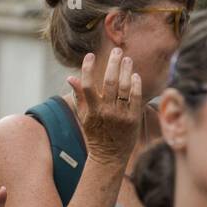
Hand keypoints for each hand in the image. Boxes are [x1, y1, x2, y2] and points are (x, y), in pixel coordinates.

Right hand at [66, 48, 142, 166]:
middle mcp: (106, 112)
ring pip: (124, 87)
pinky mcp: (134, 119)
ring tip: (127, 59)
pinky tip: (135, 75)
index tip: (90, 55)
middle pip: (109, 82)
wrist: (110, 156)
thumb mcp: (83, 116)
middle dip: (113, 63)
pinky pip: (136, 98)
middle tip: (117, 50)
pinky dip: (136, 85)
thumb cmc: (95, 134)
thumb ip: (79, 96)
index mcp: (91, 111)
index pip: (87, 85)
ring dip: (126, 70)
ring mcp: (121, 115)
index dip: (88, 69)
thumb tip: (70, 78)